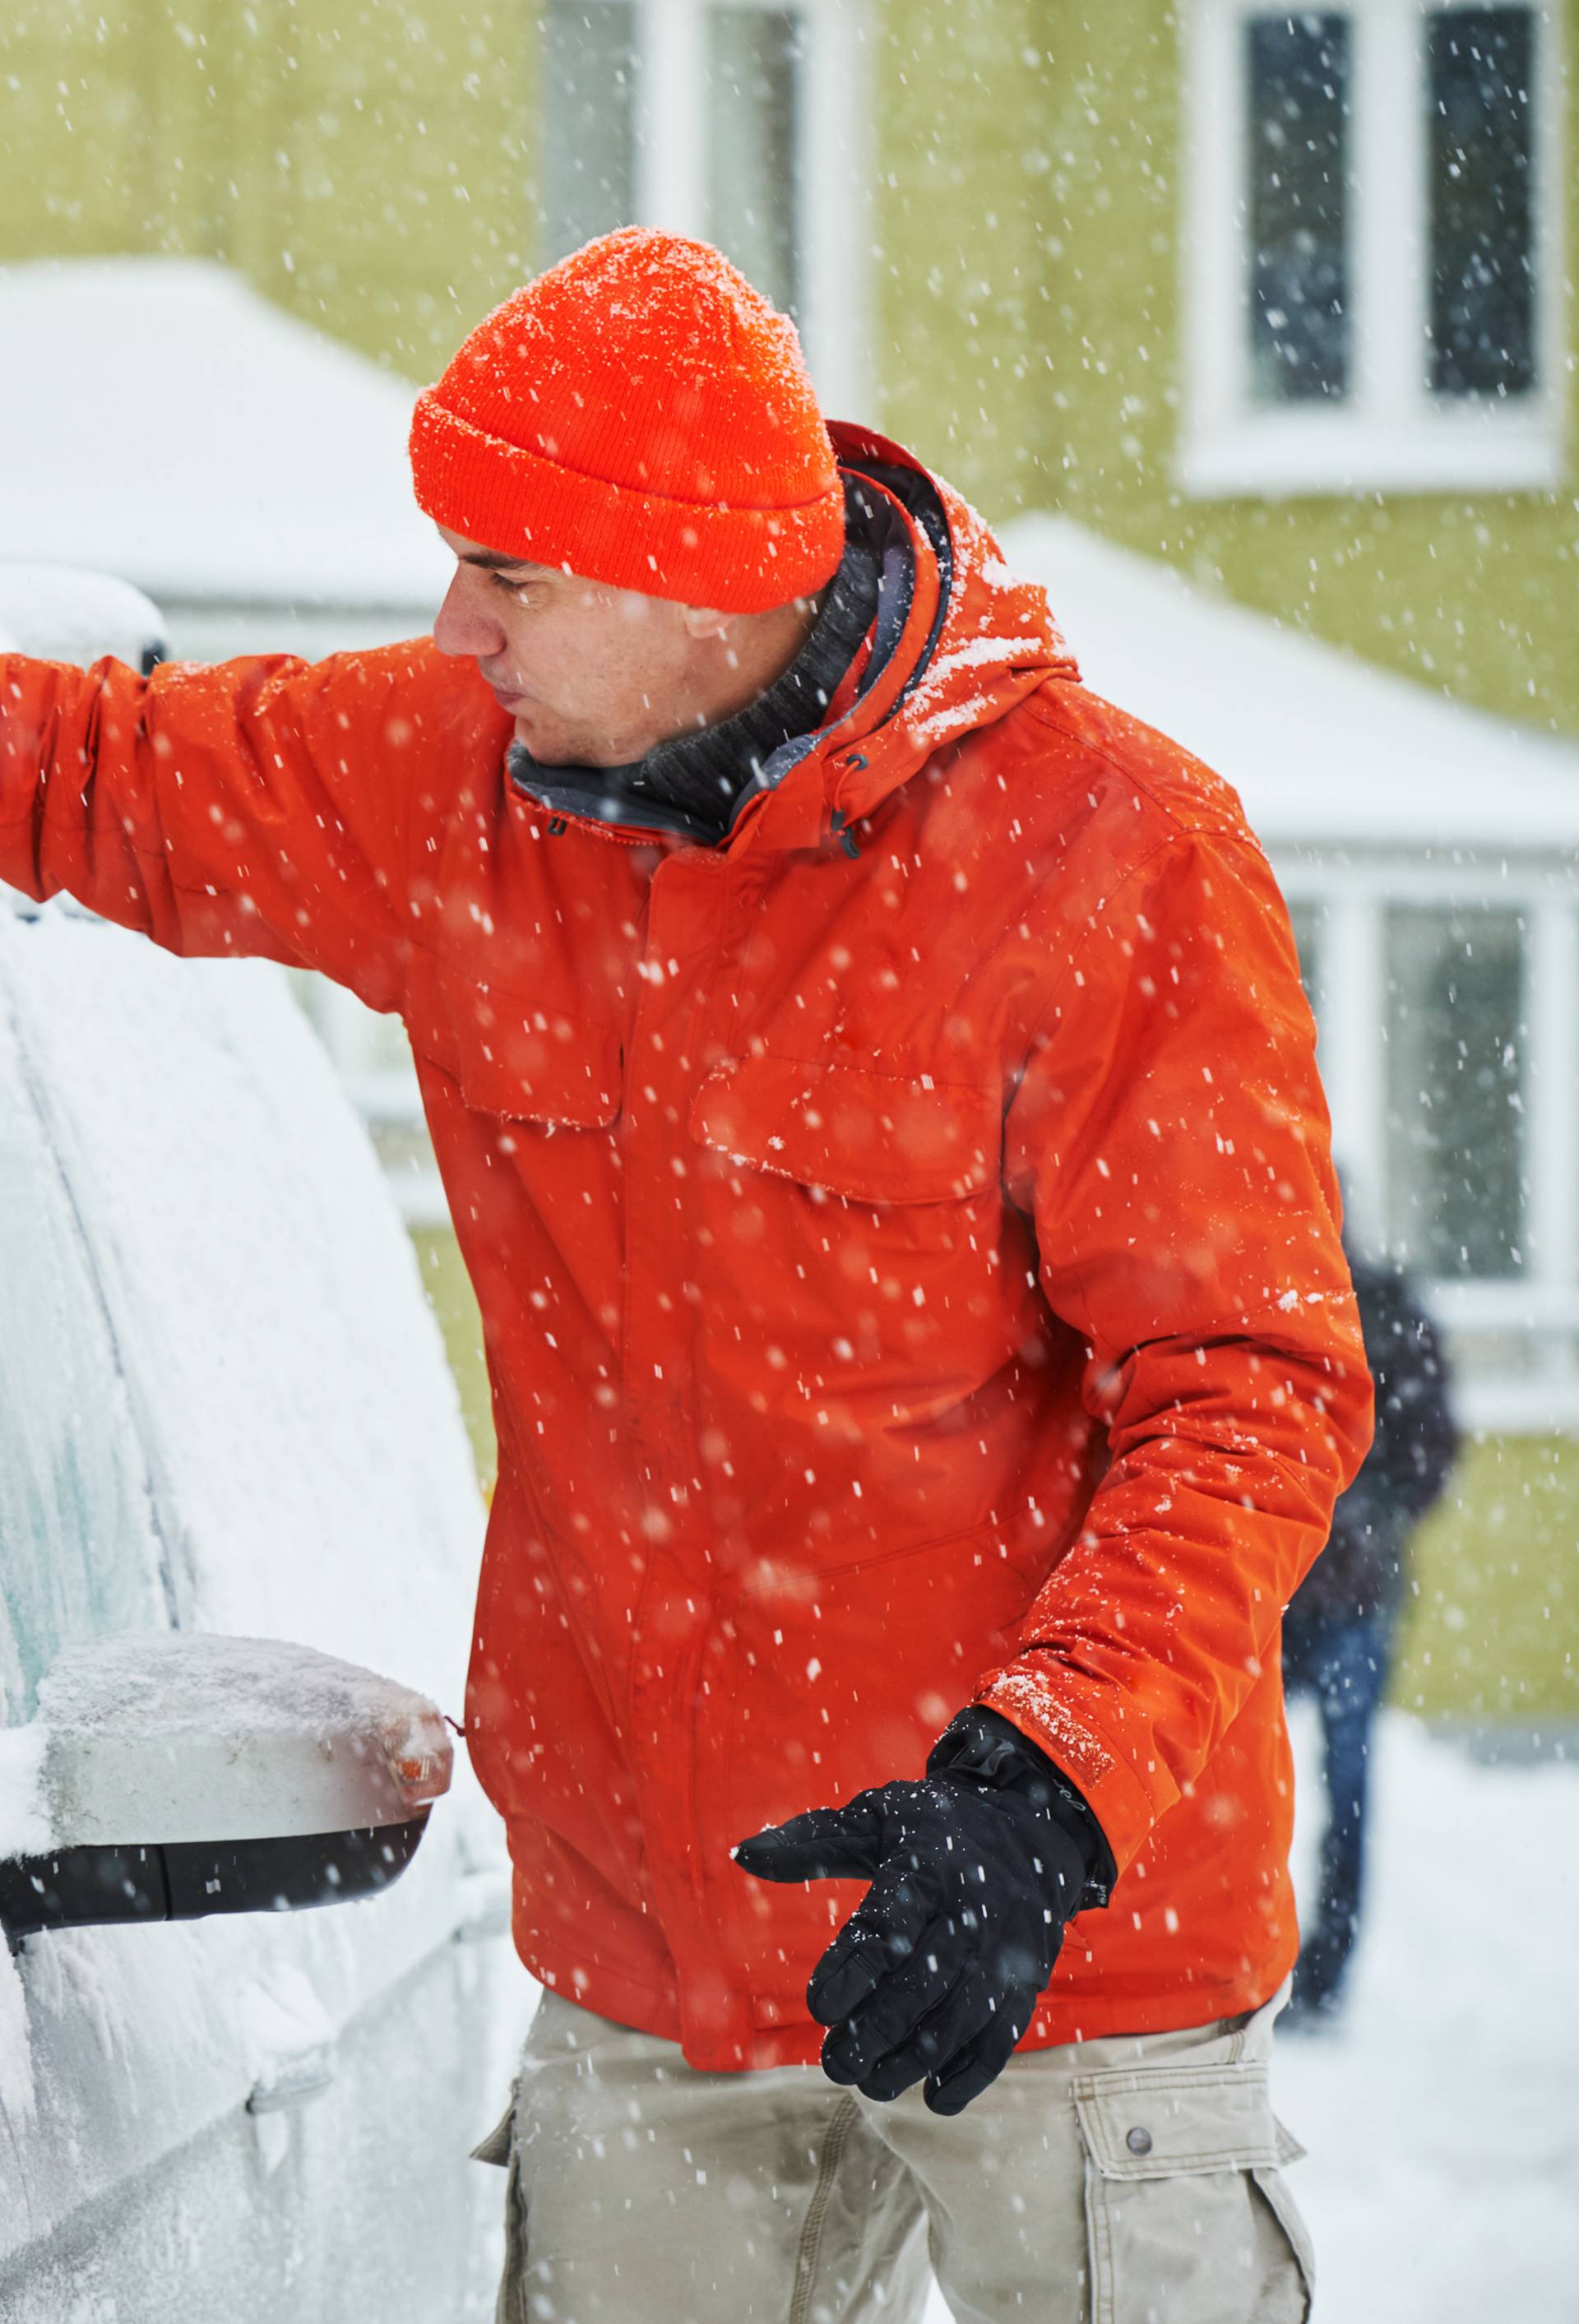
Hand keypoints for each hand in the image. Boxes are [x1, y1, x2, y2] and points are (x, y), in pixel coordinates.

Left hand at [734, 1762, 1092, 2115]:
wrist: (1030, 1831)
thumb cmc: (933, 1829)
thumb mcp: (876, 1820)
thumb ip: (812, 1843)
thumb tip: (741, 1855)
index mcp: (926, 1872)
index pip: (885, 1933)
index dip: (848, 1976)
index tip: (818, 2007)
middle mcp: (970, 1915)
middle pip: (919, 1988)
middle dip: (872, 2035)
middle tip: (834, 2064)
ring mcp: (1004, 1954)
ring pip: (958, 2022)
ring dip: (912, 2064)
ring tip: (870, 2083)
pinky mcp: (1027, 1983)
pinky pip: (1003, 2039)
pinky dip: (971, 2076)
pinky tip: (935, 2097)